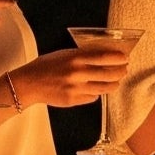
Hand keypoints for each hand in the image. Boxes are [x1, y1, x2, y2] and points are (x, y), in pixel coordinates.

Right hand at [10, 47, 126, 107]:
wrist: (28, 84)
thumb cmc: (46, 66)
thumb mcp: (64, 54)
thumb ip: (82, 55)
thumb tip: (103, 55)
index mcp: (75, 58)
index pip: (104, 57)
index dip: (118, 58)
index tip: (125, 58)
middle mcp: (77, 74)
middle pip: (108, 74)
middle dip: (120, 72)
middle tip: (124, 70)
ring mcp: (76, 89)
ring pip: (104, 88)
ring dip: (113, 84)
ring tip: (116, 81)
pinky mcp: (73, 100)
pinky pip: (92, 97)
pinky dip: (96, 93)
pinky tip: (94, 89)